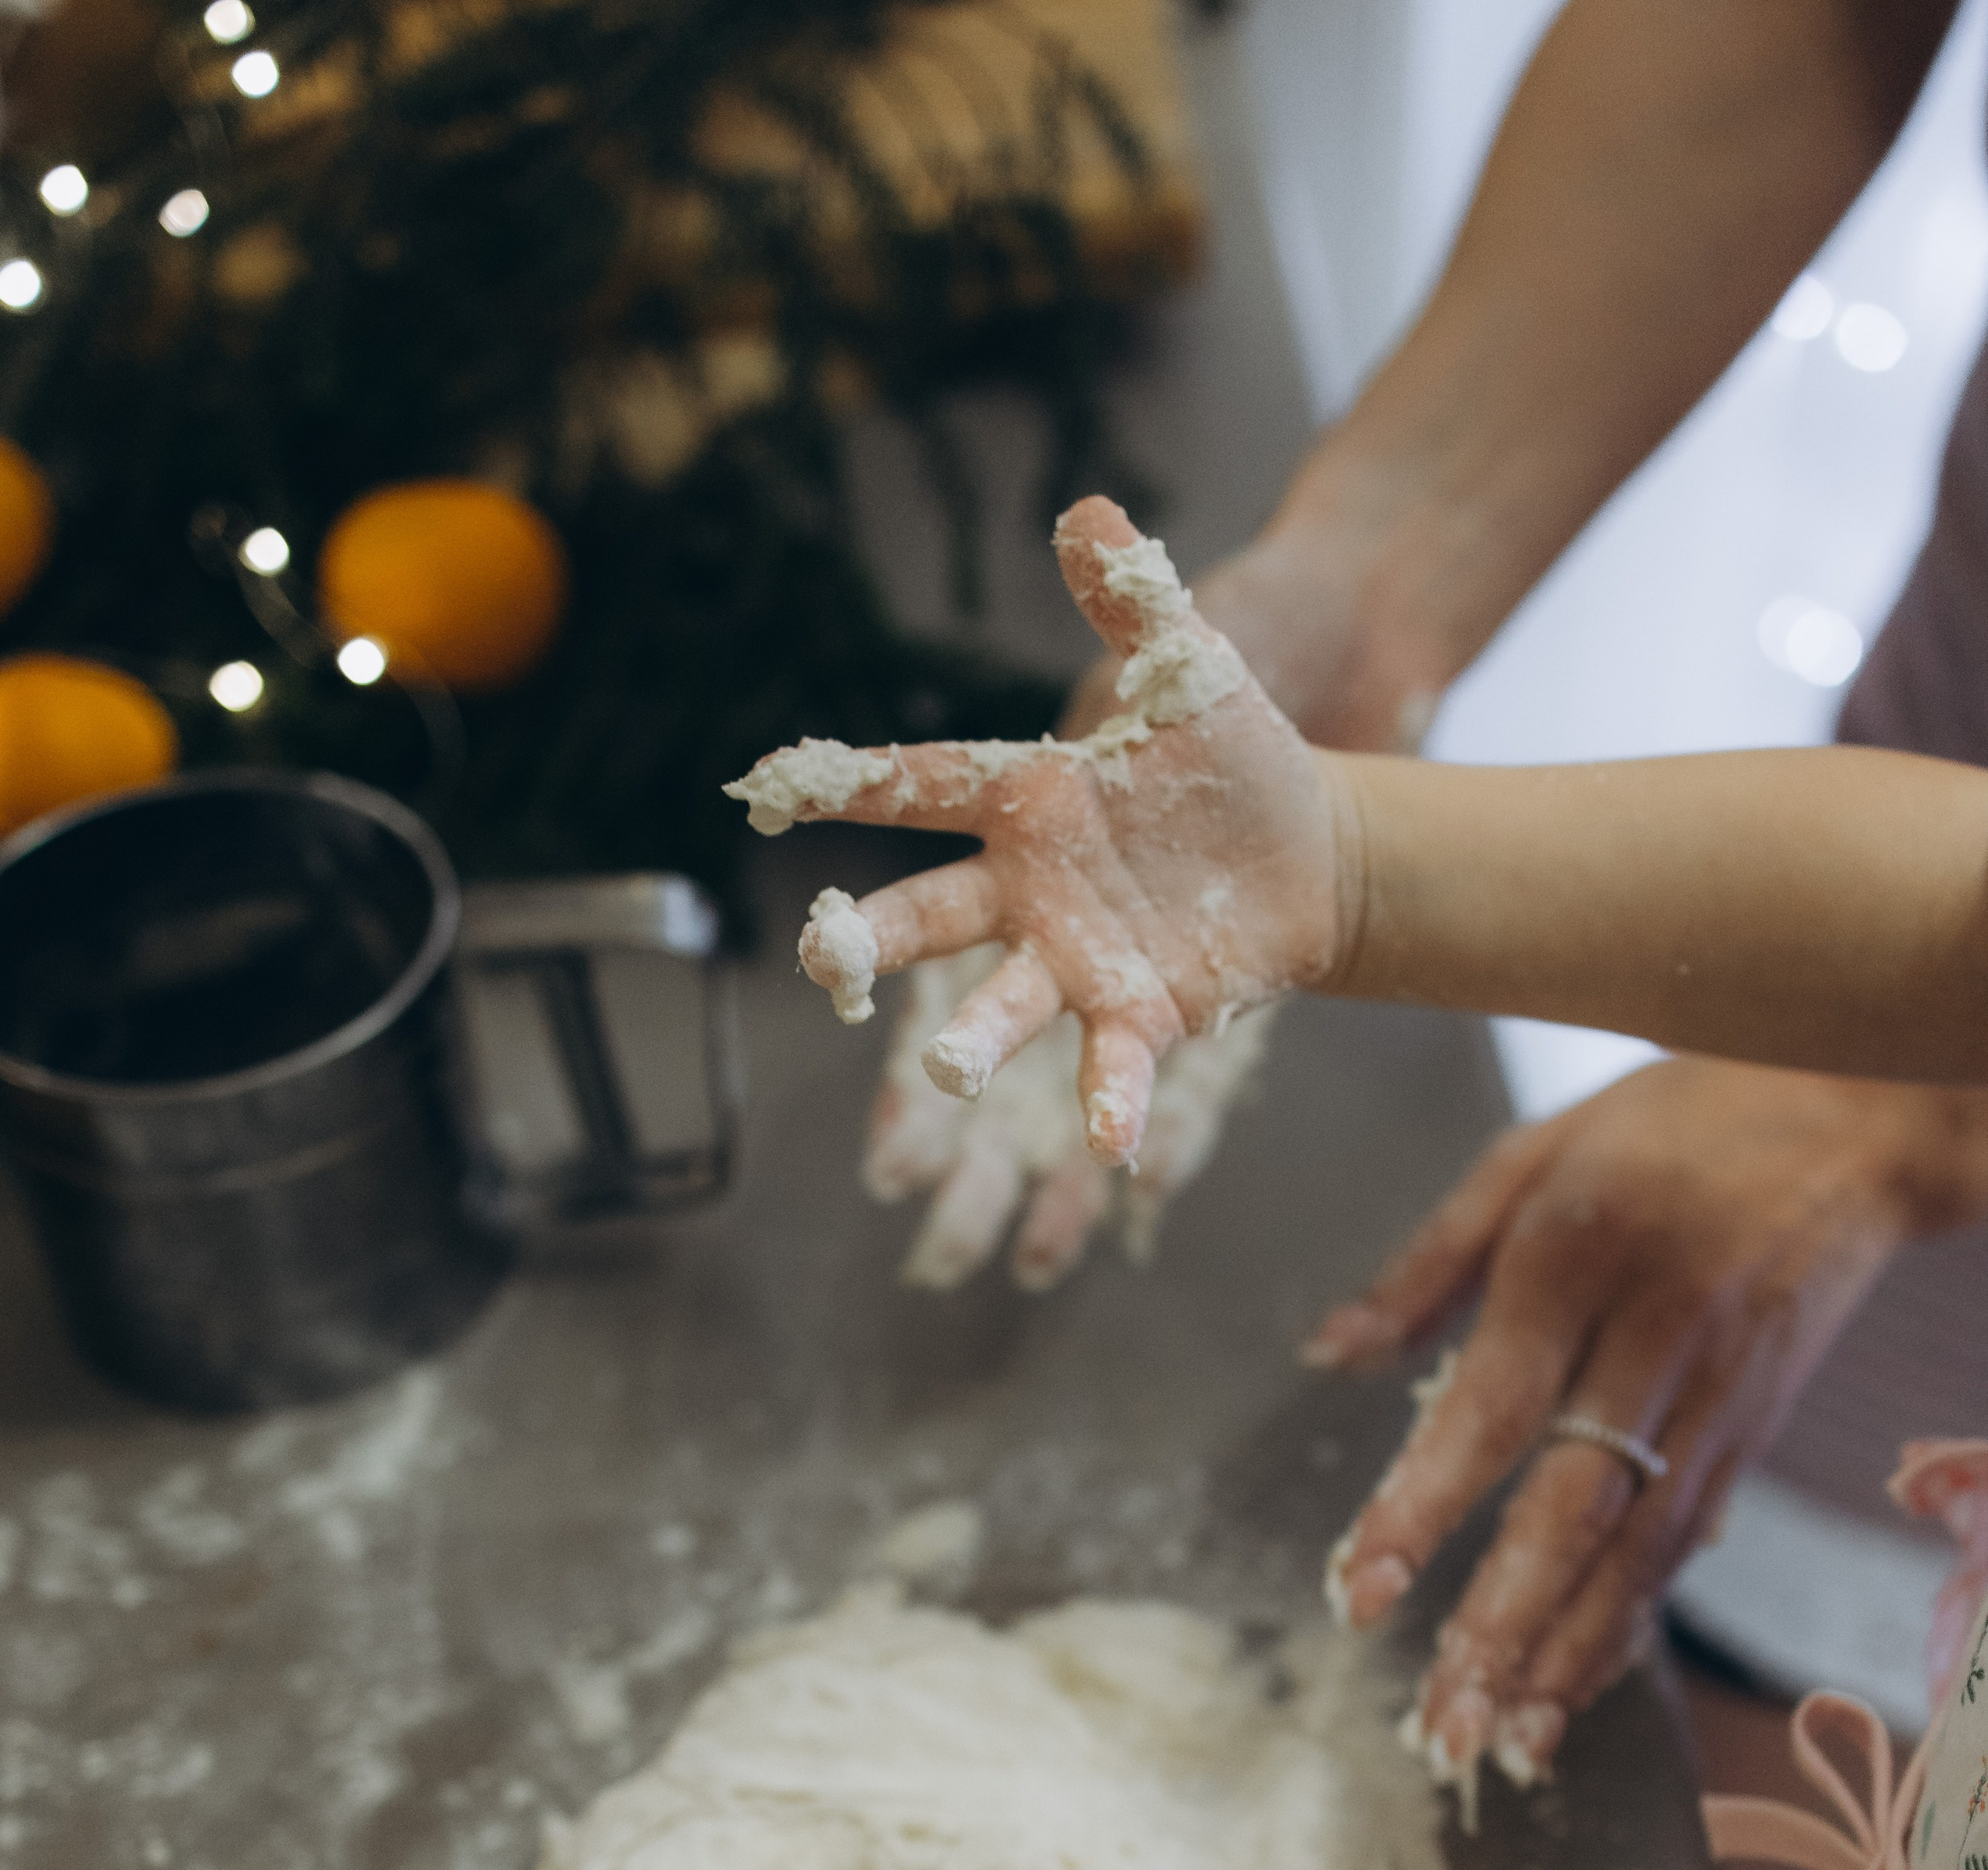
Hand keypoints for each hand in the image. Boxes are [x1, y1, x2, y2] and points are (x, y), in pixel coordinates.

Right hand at [885, 501, 1424, 1289]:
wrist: (1307, 848)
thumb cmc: (1228, 755)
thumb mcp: (1186, 667)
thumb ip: (1132, 600)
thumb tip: (1086, 508)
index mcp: (1022, 803)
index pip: (915, 787)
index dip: (840, 785)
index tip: (761, 784)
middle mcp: (1028, 892)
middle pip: (927, 915)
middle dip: (869, 940)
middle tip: (823, 957)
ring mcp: (1077, 960)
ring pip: (1003, 1005)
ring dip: (972, 1043)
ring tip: (949, 1078)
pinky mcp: (1142, 1012)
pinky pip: (1115, 1064)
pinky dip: (1110, 1102)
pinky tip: (1110, 1146)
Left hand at [1312, 1061, 1987, 1782]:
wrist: (1862, 1109)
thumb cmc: (1671, 1123)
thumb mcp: (1533, 1152)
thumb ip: (1427, 1261)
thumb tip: (1326, 1355)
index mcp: (1583, 1252)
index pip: (1497, 1404)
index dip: (1426, 1504)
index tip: (1360, 1589)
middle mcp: (1661, 1335)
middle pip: (1579, 1503)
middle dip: (1505, 1623)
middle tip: (1440, 1720)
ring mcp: (1724, 1392)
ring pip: (1643, 1547)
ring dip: (1569, 1653)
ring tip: (1501, 1741)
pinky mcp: (1760, 1430)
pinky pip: (1686, 1545)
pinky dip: (1628, 1624)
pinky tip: (1570, 1690)